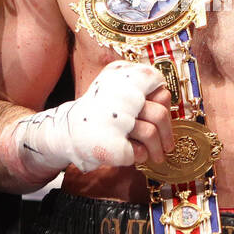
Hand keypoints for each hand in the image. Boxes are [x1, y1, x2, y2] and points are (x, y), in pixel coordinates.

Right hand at [18, 61, 173, 173]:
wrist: (64, 132)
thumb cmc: (99, 112)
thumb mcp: (116, 89)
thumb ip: (141, 88)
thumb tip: (165, 96)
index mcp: (120, 77)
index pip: (158, 86)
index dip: (164, 104)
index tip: (162, 115)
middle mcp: (117, 96)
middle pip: (159, 114)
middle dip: (167, 133)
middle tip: (168, 145)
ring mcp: (113, 121)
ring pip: (151, 134)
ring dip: (157, 149)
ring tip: (157, 155)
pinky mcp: (111, 144)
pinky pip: (139, 152)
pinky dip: (141, 156)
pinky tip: (136, 155)